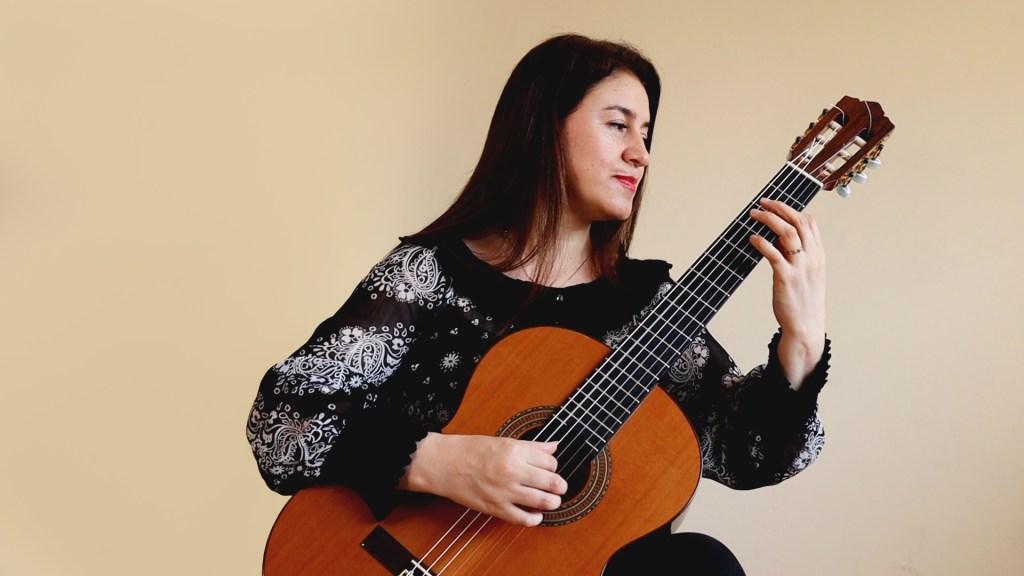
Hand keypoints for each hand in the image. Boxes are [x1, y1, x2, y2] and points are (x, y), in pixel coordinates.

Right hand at [399, 432, 567, 526]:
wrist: (444, 464)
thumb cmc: (470, 450)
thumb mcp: (503, 441)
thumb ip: (531, 446)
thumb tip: (554, 446)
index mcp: (515, 451)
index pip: (551, 462)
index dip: (553, 467)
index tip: (548, 469)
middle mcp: (513, 471)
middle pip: (553, 482)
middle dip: (560, 486)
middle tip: (559, 487)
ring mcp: (505, 491)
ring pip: (544, 502)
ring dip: (553, 502)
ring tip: (551, 501)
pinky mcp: (496, 508)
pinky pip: (524, 519)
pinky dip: (535, 519)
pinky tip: (535, 514)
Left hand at [748, 198, 826, 387]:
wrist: (805, 328)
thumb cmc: (803, 302)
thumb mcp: (806, 274)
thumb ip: (797, 255)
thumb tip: (778, 237)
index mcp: (819, 256)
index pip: (810, 223)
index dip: (792, 209)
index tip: (775, 205)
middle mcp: (812, 258)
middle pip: (798, 222)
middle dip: (779, 208)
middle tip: (762, 203)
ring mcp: (800, 268)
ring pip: (787, 233)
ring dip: (769, 220)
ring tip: (754, 215)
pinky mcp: (785, 278)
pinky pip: (773, 254)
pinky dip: (762, 242)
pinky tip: (752, 238)